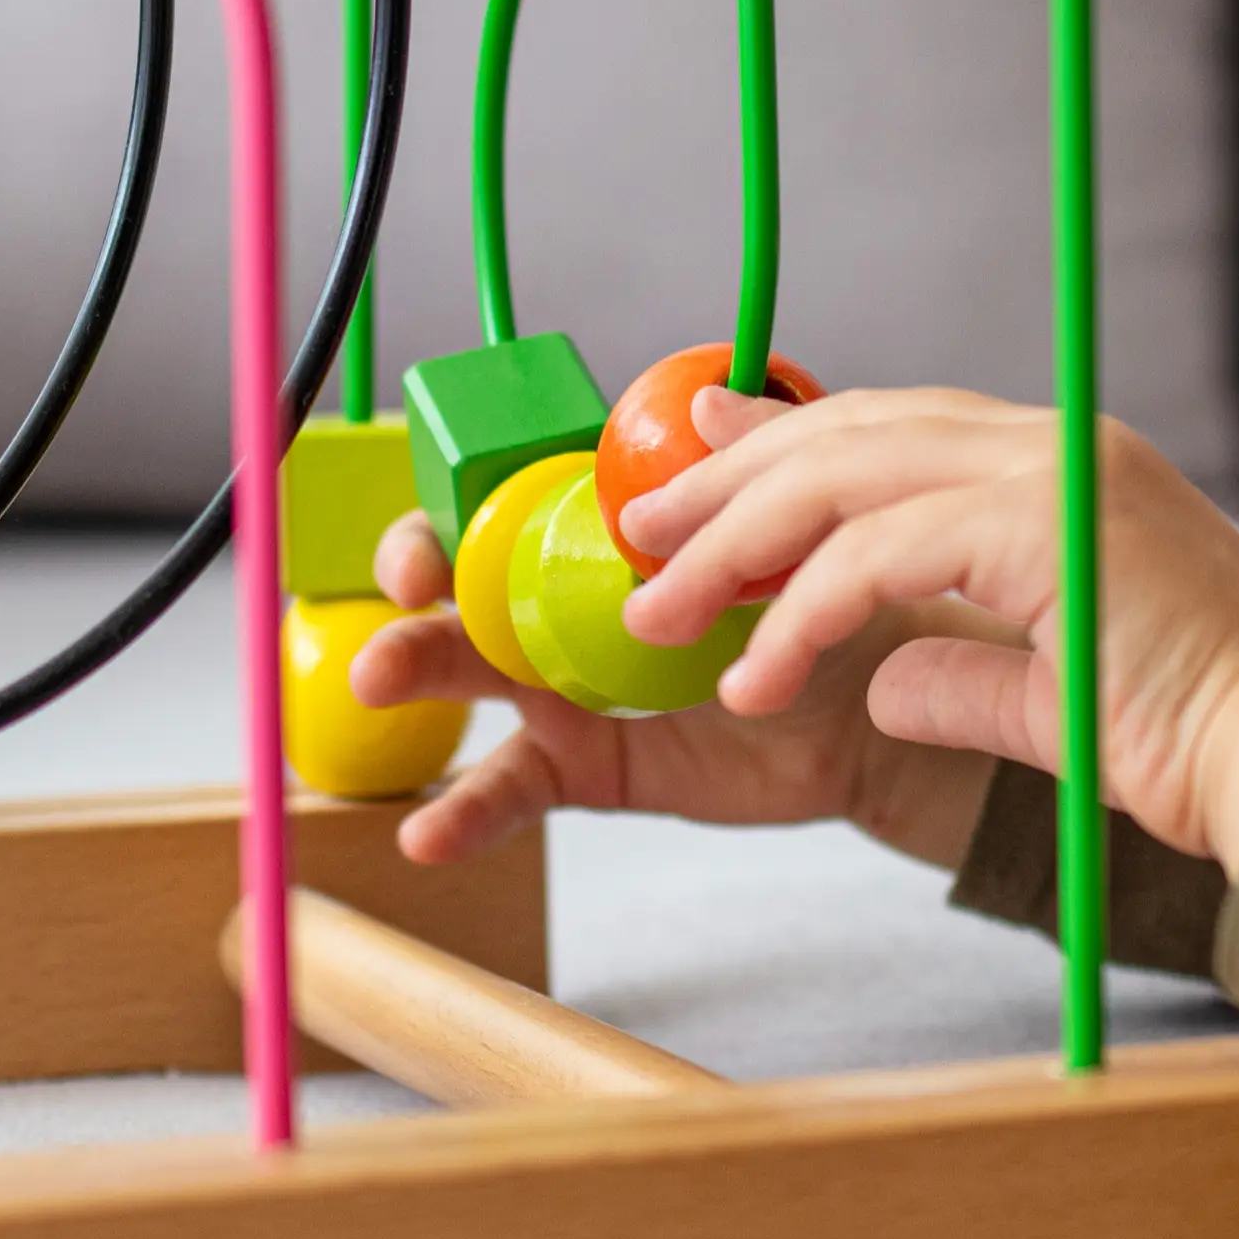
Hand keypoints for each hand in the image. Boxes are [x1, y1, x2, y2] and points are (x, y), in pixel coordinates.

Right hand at [347, 500, 1002, 871]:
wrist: (865, 719)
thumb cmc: (823, 615)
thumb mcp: (790, 541)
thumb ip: (746, 479)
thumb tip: (712, 404)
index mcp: (593, 530)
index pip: (497, 499)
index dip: (451, 510)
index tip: (438, 535)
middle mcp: (558, 599)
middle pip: (458, 576)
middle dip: (415, 576)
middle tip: (409, 596)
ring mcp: (559, 682)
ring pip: (464, 670)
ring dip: (408, 668)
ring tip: (373, 678)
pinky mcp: (578, 762)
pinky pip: (507, 786)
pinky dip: (462, 812)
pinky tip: (425, 834)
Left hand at [620, 386, 1238, 873]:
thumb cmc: (1203, 742)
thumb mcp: (1058, 695)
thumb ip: (965, 670)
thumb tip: (882, 677)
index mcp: (1074, 468)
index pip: (900, 431)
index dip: (787, 448)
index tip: (695, 478)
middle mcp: (1063, 446)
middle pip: (855, 432)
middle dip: (730, 481)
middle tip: (640, 536)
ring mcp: (1059, 475)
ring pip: (847, 476)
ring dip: (735, 545)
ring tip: (658, 616)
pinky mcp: (1047, 529)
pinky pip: (877, 554)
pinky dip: (799, 613)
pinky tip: (752, 680)